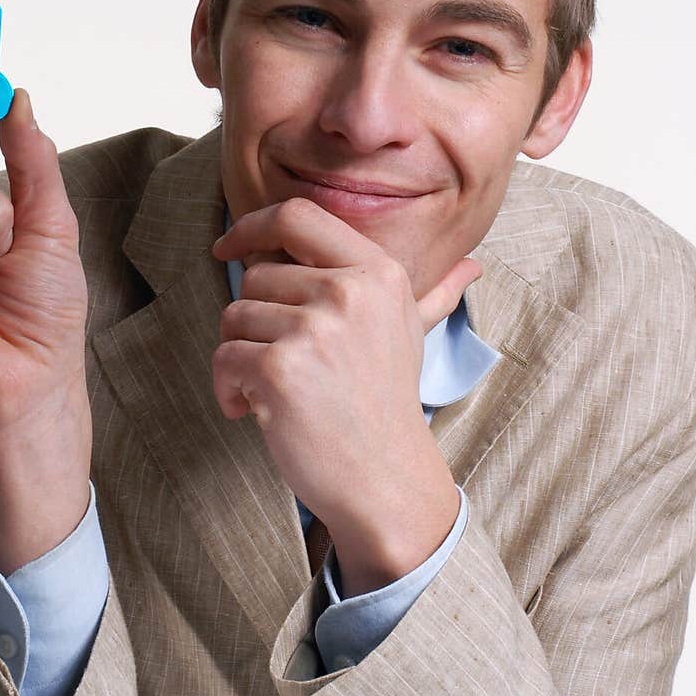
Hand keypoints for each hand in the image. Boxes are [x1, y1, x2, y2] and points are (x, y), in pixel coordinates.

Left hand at [211, 197, 480, 593]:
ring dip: (240, 357)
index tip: (227, 246)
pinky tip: (256, 412)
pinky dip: (227, 389)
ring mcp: (315, 330)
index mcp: (377, 272)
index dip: (252, 224)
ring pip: (234, 316)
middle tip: (282, 362)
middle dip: (253, 320)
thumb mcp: (414, 335)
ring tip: (277, 390)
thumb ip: (434, 294)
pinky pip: (224, 358)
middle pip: (254, 274)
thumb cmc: (388, 403)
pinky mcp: (280, 369)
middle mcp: (349, 292)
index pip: (296, 215)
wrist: (385, 479)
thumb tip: (471, 264)